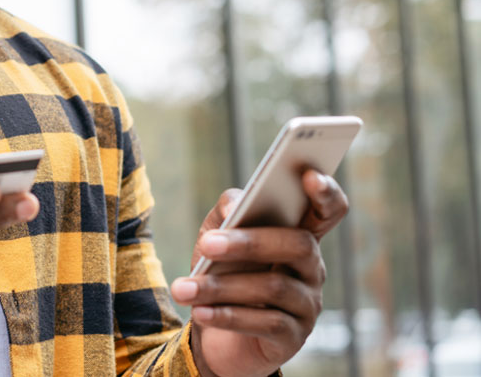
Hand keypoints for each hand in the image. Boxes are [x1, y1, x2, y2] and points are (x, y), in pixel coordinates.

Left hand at [170, 169, 347, 376]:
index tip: (309, 175)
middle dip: (249, 242)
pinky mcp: (293, 337)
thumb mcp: (216, 235)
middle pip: (297, 244)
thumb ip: (228, 210)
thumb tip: (237, 204)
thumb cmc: (221, 271)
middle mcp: (312, 267)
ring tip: (183, 288)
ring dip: (222, 286)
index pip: (328, 210)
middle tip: (207, 244)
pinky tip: (200, 312)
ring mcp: (307, 304)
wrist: (215, 333)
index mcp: (298, 233)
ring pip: (273, 287)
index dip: (326, 192)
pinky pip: (266, 323)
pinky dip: (227, 316)